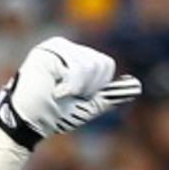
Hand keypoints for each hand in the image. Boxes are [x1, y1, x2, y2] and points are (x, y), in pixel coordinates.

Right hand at [0, 36, 141, 149]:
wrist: (32, 122)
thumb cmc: (56, 114)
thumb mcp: (90, 105)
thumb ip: (110, 94)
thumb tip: (137, 85)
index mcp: (76, 57)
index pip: (106, 65)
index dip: (98, 87)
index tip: (78, 96)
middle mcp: (66, 48)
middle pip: (102, 63)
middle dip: (90, 87)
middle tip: (67, 95)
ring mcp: (56, 48)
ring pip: (92, 65)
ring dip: (79, 88)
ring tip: (59, 92)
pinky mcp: (47, 51)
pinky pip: (77, 68)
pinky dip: (72, 86)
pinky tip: (54, 89)